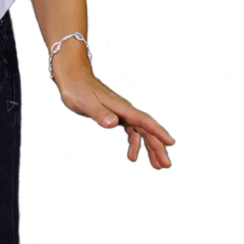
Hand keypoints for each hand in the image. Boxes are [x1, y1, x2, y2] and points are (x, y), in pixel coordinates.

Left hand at [54, 70, 175, 170]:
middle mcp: (125, 111)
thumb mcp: (86, 103)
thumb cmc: (78, 89)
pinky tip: (132, 156)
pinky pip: (131, 132)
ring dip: (150, 148)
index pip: (144, 121)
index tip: (169, 143)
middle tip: (164, 165)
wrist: (73, 77)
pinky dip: (135, 144)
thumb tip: (113, 124)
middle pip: (146, 129)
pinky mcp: (116, 116)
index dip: (157, 132)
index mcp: (121, 108)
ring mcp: (121, 113)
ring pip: (141, 132)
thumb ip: (99, 113)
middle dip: (157, 146)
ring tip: (156, 166)